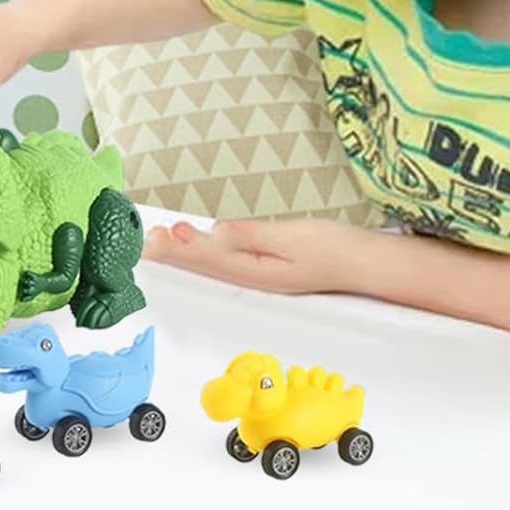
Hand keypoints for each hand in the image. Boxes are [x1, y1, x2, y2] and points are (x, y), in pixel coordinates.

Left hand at [143, 216, 372, 294]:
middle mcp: (252, 277)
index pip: (209, 259)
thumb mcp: (293, 237)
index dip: (181, 248)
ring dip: (183, 253)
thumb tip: (217, 232)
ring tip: (158, 240)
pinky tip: (193, 242)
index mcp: (256, 272)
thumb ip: (252, 236)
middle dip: (172, 253)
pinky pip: (224, 261)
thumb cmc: (333, 248)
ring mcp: (258, 275)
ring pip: (212, 264)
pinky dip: (203, 251)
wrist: (365, 263)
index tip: (159, 235)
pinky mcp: (264, 268)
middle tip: (144, 239)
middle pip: (204, 265)